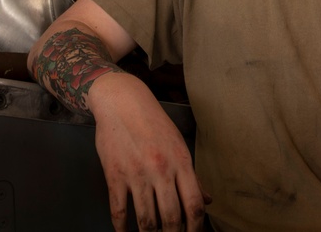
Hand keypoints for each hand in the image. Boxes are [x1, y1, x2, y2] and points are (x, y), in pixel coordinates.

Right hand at [90, 72, 211, 230]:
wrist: (122, 101)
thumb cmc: (152, 122)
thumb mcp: (178, 144)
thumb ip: (192, 175)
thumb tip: (206, 200)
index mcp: (180, 162)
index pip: (194, 204)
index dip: (196, 228)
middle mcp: (161, 170)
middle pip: (171, 217)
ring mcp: (137, 174)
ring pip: (146, 219)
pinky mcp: (114, 175)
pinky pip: (119, 210)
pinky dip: (122, 227)